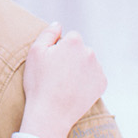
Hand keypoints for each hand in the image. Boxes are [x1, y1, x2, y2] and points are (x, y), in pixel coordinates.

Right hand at [18, 22, 106, 137]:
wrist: (51, 113)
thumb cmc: (39, 82)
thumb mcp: (35, 52)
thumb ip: (47, 33)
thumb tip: (58, 24)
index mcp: (74, 42)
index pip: (70, 37)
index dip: (58, 48)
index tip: (51, 62)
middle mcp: (90, 52)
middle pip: (80, 49)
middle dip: (71, 57)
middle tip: (57, 74)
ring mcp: (98, 69)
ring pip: (88, 63)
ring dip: (79, 68)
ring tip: (65, 83)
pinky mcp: (102, 83)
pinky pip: (94, 76)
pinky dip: (86, 80)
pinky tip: (74, 89)